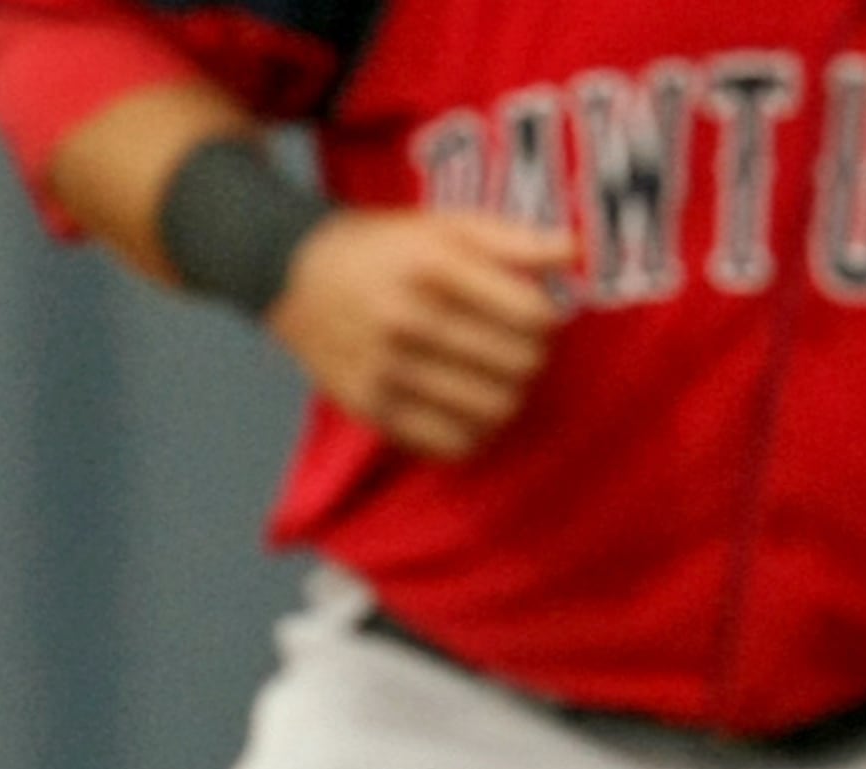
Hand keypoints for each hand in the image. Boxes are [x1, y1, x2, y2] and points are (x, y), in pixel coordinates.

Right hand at [267, 211, 573, 459]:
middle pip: (521, 367)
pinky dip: (475, 433)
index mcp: (432, 265)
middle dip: (533, 359)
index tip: (532, 315)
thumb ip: (514, 239)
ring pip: (496, 411)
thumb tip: (574, 251)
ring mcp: (387, 368)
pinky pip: (455, 445)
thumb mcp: (445, 226)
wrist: (291, 272)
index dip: (548, 319)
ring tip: (496, 379)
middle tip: (516, 349)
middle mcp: (407, 317)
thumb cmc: (386, 249)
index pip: (535, 317)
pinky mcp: (372, 408)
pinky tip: (467, 409)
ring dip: (510, 398)